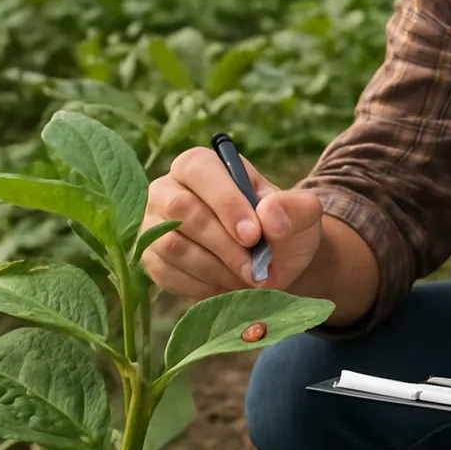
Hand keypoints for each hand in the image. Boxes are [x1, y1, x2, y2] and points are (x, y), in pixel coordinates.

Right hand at [142, 146, 323, 300]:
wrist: (272, 261)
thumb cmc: (283, 226)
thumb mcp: (301, 213)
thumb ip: (293, 208)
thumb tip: (269, 214)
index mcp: (201, 164)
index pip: (201, 171)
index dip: (226, 202)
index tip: (253, 235)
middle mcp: (167, 188)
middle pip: (181, 210)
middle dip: (222, 243)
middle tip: (254, 269)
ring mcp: (153, 224)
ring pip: (173, 245)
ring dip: (215, 268)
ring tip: (248, 278)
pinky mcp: (150, 258)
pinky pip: (167, 273)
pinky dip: (202, 285)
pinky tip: (227, 286)